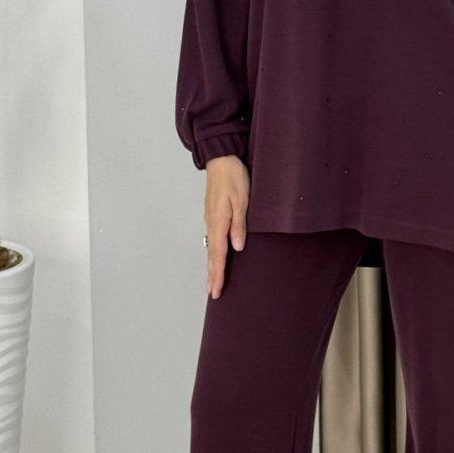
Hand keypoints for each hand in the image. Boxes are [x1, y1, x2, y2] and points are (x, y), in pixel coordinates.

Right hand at [203, 154, 249, 298]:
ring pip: (211, 247)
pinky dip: (213, 252)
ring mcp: (211, 219)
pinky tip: (216, 257)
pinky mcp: (213, 214)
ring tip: (212, 281)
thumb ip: (239, 225)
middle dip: (212, 275)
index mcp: (219, 221)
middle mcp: (212, 222)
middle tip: (212, 293)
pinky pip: (213, 238)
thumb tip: (238, 247)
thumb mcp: (242, 200)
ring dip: (212, 266)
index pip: (218, 253)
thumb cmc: (234, 177)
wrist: (222, 159)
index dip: (218, 273)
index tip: (216, 290)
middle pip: (211, 254)